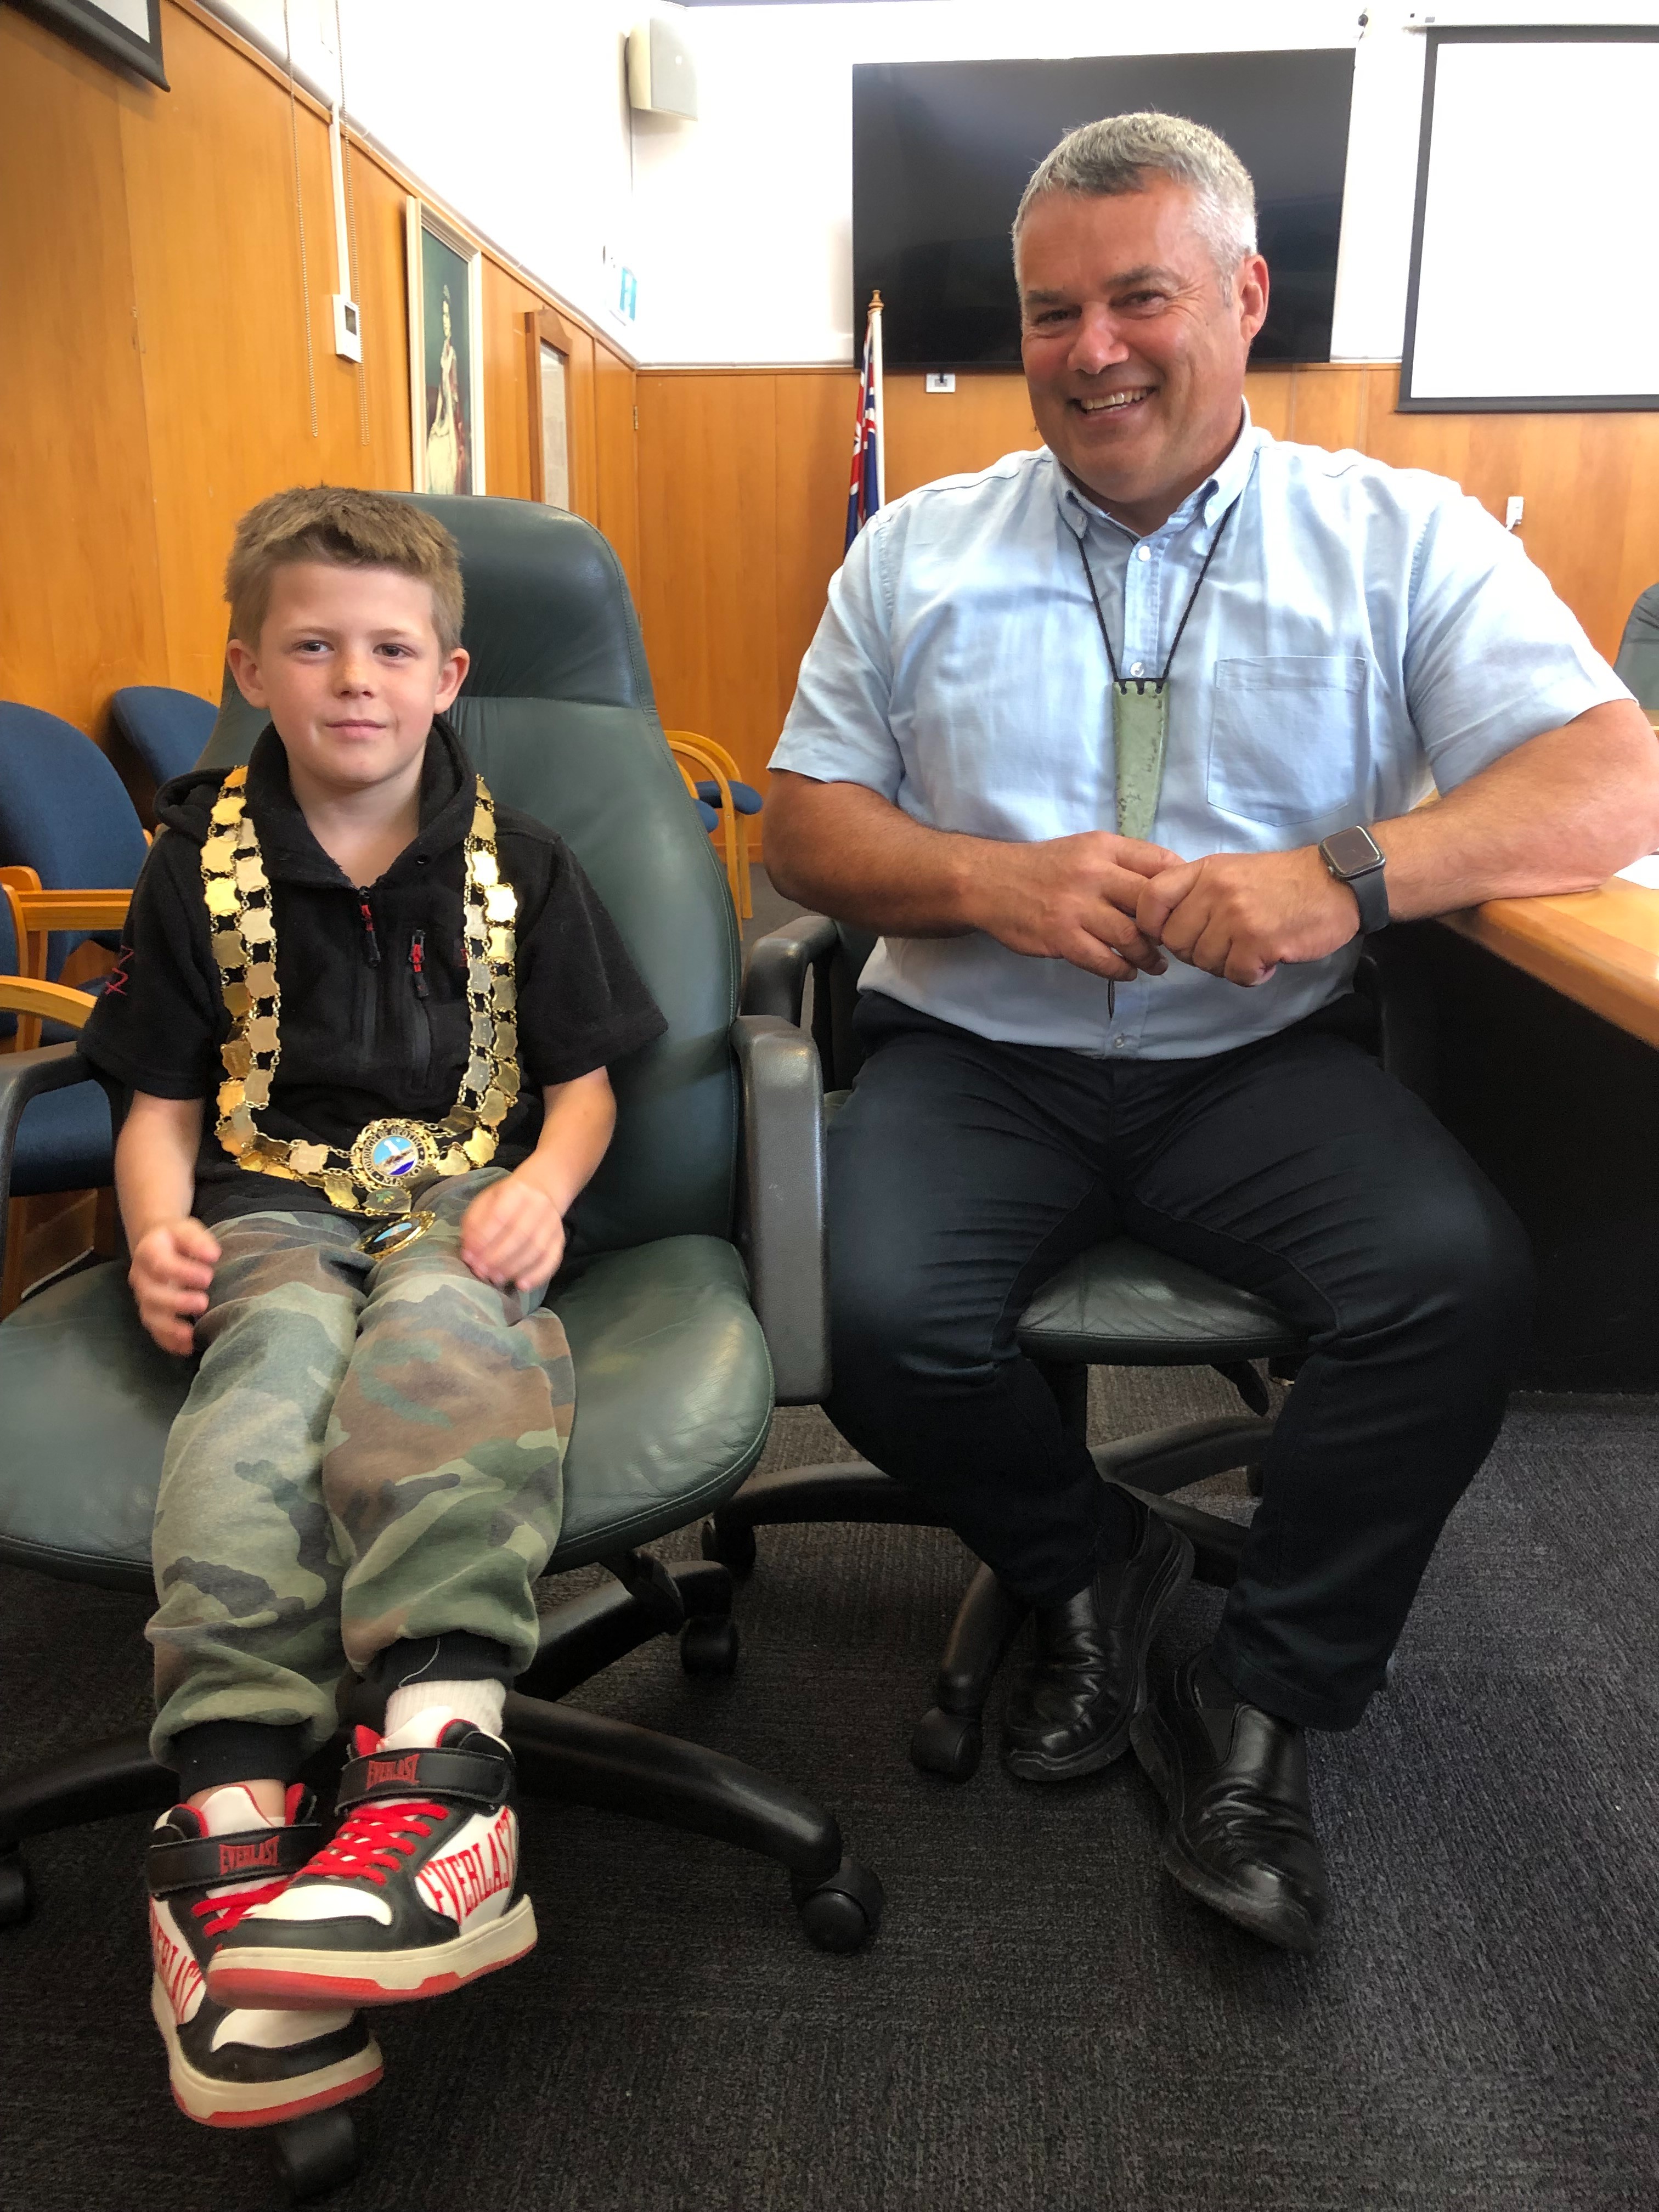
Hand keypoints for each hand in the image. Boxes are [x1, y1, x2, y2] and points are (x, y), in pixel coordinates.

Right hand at [129, 1218, 220, 1355]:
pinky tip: (186, 1348)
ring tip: (191, 1335)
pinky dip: (168, 1342)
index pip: (159, 1264)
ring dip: (169, 1328)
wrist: (157, 1243)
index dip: (182, 1272)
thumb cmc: (177, 1239)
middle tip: (203, 1303)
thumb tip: (212, 1254)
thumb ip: (197, 1240)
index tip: (208, 1276)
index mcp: (148, 1252)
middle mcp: (141, 1277)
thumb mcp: (187, 1230)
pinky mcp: (150, 1313)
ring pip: (150, 1316)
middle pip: (151, 1294)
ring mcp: (143, 1297)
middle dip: (176, 1302)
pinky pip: (154, 1331)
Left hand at [459, 1171, 566, 1291]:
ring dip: (514, 1268)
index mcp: (516, 1191)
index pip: (500, 1216)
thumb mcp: (485, 1202)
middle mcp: (538, 1205)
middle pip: (520, 1234)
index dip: (484, 1239)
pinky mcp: (560, 1239)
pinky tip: (522, 1285)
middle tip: (482, 1272)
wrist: (540, 1192)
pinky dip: (538, 1275)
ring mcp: (553, 1223)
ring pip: (536, 1249)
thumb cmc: (505, 1201)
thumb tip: (468, 1252)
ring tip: (496, 1279)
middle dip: (497, 1257)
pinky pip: (552, 1260)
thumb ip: (473, 1225)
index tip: (470, 1257)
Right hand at [967, 832, 1184, 980]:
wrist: (990, 882)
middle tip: (1176, 942)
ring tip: (1156, 964)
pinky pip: (1103, 960)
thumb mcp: (1085, 849)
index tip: (1189, 906)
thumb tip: (1170, 884)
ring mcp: (1077, 907)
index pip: (1162, 864)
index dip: (1183, 888)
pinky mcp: (1061, 936)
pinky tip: (1127, 972)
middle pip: (1152, 903)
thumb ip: (1123, 862)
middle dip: (1169, 927)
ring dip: (1149, 956)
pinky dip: (1121, 971)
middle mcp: (1095, 873)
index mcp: (1105, 847)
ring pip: (1131, 938)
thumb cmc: (1043, 868)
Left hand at [1135, 847, 1361, 986]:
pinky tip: (1268, 958)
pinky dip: (1252, 974)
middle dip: (1197, 952)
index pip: (1151, 899)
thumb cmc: (1283, 881)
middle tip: (1228, 945)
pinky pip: (1235, 975)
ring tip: (1253, 947)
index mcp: (1205, 871)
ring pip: (1205, 962)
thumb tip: (1164, 926)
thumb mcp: (1232, 870)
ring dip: (1228, 964)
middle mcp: (1215, 891)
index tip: (1174, 933)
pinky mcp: (1258, 941)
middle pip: (1176, 941)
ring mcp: (1236, 916)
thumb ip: (1197, 892)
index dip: (1153, 925)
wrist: (1337, 882)